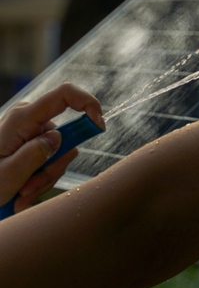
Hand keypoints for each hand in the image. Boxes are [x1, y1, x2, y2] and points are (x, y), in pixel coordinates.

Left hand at [0, 83, 104, 213]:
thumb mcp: (8, 175)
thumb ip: (35, 154)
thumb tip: (59, 138)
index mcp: (22, 118)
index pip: (65, 94)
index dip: (88, 103)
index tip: (99, 126)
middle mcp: (29, 118)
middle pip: (67, 134)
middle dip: (55, 166)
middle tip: (30, 188)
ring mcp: (31, 130)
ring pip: (62, 151)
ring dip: (46, 177)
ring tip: (22, 193)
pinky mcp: (33, 141)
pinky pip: (54, 158)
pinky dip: (42, 178)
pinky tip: (22, 191)